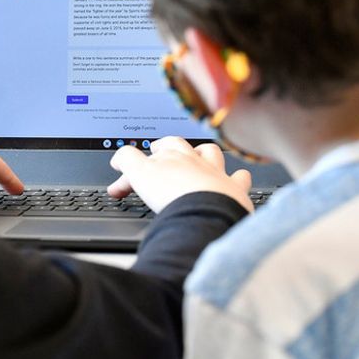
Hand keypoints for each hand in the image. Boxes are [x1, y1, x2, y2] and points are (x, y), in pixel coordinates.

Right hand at [107, 137, 252, 212]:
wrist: (206, 212)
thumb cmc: (174, 193)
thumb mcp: (139, 173)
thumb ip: (126, 160)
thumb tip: (119, 157)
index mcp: (171, 156)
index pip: (146, 154)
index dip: (129, 162)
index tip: (120, 170)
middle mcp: (194, 161)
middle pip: (179, 147)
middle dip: (167, 147)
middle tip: (157, 152)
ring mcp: (216, 174)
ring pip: (210, 154)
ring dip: (202, 154)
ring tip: (195, 157)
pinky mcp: (233, 191)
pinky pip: (240, 178)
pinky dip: (238, 177)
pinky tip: (237, 178)